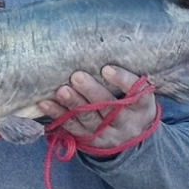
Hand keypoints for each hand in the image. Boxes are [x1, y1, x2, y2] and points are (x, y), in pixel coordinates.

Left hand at [37, 65, 156, 151]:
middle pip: (109, 108)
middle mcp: (127, 123)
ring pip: (89, 119)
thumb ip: (126, 77)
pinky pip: (72, 128)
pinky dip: (58, 114)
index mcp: (142, 108)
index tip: (106, 68)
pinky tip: (45, 103)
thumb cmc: (131, 103)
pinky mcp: (91, 141)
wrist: (132, 137)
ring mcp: (108, 134)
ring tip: (61, 90)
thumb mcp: (138, 93)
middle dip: (91, 92)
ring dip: (73, 103)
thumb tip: (99, 47)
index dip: (122, 81)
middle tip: (77, 76)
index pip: (137, 93)